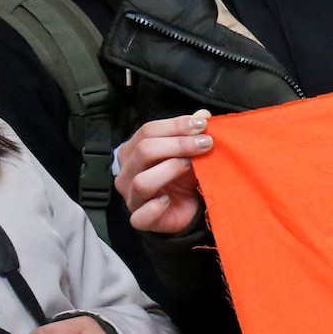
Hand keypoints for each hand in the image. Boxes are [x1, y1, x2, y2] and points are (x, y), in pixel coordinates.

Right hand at [117, 112, 212, 233]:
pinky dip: (155, 207)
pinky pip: (141, 216)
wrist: (187, 207)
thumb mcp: (189, 151)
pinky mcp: (139, 219)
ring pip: (142, 181)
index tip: (202, 125)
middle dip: (178, 144)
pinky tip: (169, 201)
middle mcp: (126, 172)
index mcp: (132, 150)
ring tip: (190, 166)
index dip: (176, 125)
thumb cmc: (183, 176)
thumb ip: (193, 132)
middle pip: (144, 151)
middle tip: (205, 144)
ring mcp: (130, 197)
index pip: (147, 131)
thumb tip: (203, 114)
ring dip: (170, 170)